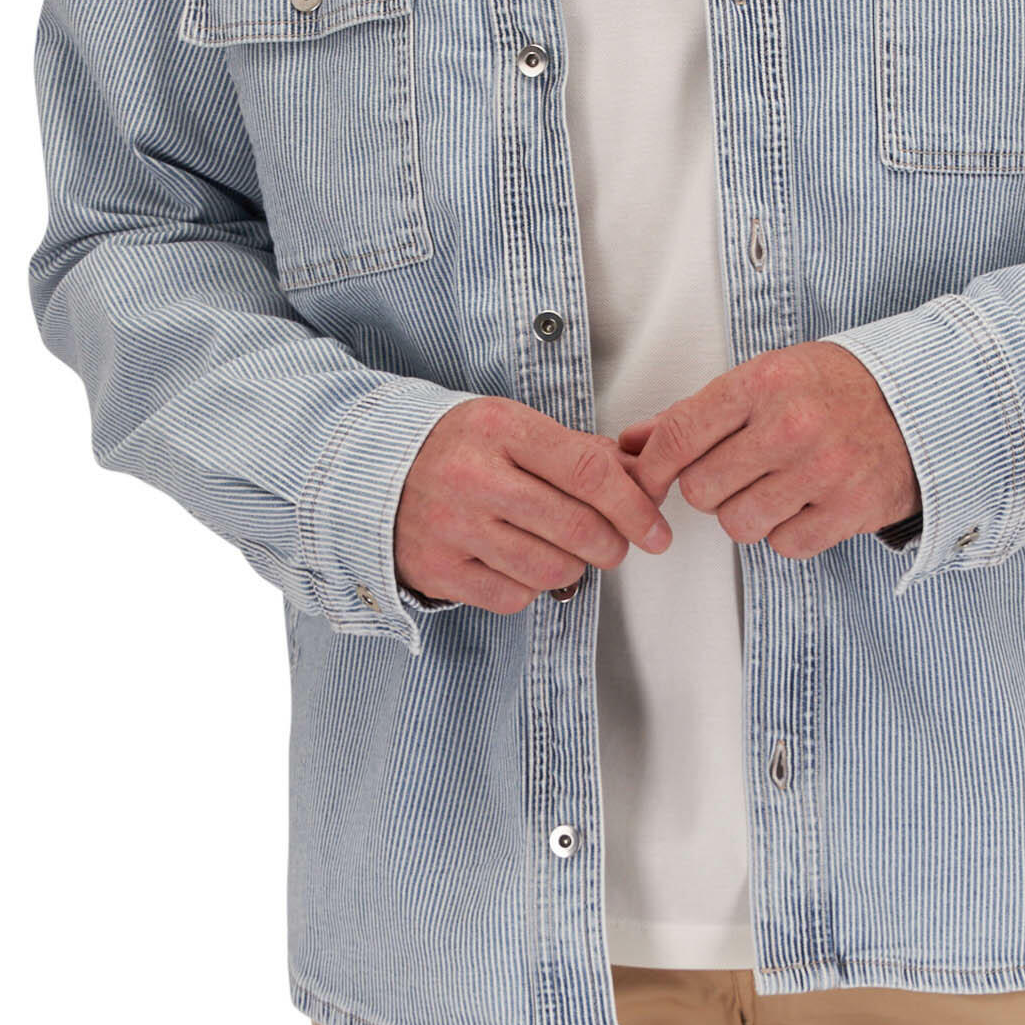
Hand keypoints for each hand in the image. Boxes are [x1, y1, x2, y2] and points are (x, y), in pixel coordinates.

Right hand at [395, 395, 673, 612]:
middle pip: (577, 528)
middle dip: (612, 546)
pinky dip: (529, 588)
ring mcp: (452, 527)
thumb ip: (578, 452)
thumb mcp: (512, 428)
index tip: (655, 530)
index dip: (634, 508)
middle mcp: (474, 477)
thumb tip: (642, 482)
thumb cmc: (454, 448)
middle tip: (613, 546)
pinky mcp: (438, 569)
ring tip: (560, 551)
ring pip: (551, 570)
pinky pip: (513, 597)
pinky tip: (517, 564)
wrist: (369, 470)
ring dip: (572, 568)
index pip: (590, 472)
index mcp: (500, 429)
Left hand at [620, 342, 918, 557]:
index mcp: (763, 382)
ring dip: (748, 514)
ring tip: (776, 487)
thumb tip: (633, 443)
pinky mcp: (849, 509)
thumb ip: (698, 413)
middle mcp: (791, 425)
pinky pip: (784, 545)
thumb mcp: (766, 378)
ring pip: (739, 524)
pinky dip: (789, 533)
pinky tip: (806, 503)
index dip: (652, 467)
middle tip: (738, 473)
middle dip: (711, 488)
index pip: (679, 435)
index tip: (648, 480)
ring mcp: (823, 470)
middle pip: (701, 490)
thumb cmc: (835, 390)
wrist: (919, 404)